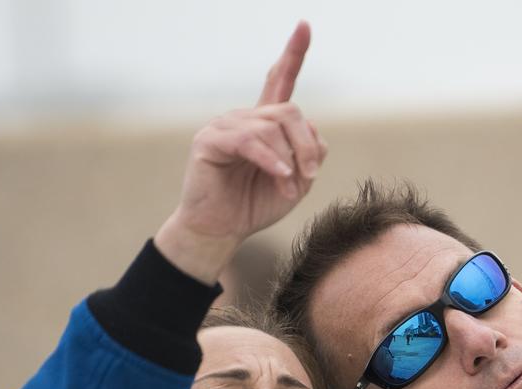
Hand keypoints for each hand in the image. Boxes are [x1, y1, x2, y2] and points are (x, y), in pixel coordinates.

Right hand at [155, 21, 328, 283]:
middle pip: (290, 112)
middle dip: (307, 145)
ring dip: (290, 161)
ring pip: (273, 126)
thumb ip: (309, 154)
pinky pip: (251, 141)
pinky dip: (272, 160)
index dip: (293, 53)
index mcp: (266, 124)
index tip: (305, 25)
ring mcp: (226, 125)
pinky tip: (281, 177)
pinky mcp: (211, 139)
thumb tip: (310, 130)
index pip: (279, 80)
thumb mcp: (297, 182)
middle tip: (309, 176)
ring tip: (288, 187)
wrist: (223, 230)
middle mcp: (246, 117)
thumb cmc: (256, 206)